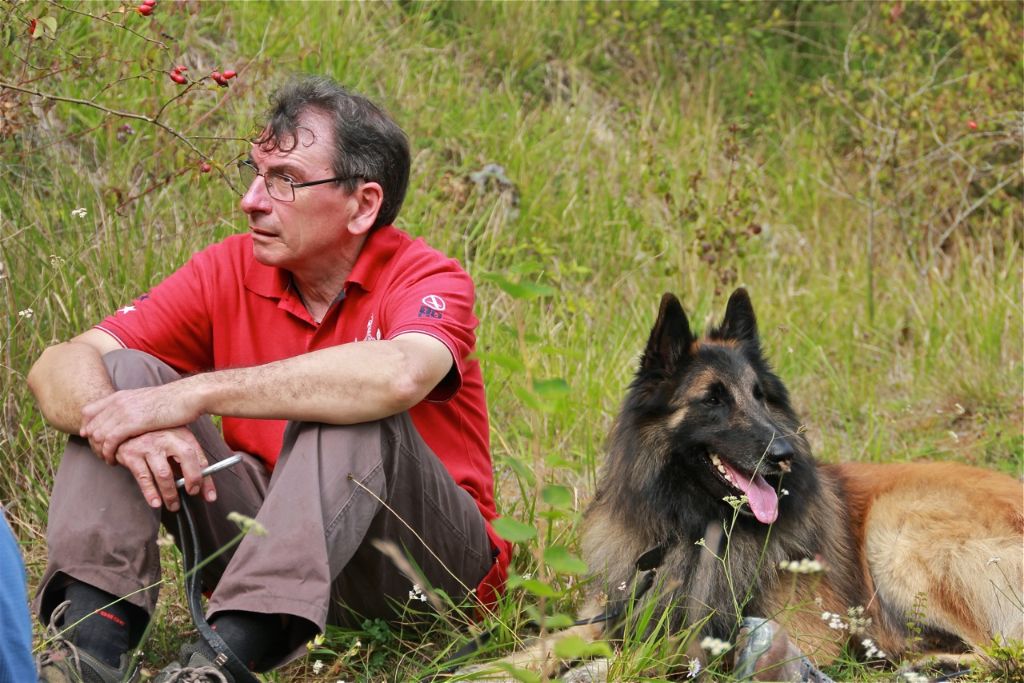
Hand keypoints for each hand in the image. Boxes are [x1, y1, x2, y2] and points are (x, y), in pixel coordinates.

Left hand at [80, 381, 202, 461]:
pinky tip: (114, 460)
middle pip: (91, 425)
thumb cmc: (173, 401)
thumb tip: (129, 415)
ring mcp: (123, 412)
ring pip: (98, 435)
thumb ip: (133, 406)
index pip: (89, 411)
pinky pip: (110, 441)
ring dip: (100, 451)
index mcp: (120, 396)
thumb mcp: (147, 400)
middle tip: (102, 455)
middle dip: (93, 444)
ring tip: (108, 460)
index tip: (93, 440)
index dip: (88, 427)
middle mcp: (118, 402)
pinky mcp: (131, 423)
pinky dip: (108, 453)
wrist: (186, 397)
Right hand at [113, 427, 216, 510]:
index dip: (206, 477)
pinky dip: (150, 492)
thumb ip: (188, 463)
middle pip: (186, 457)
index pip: (199, 456)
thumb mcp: (175, 442)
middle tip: (192, 493)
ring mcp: (148, 446)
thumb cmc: (154, 435)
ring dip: (170, 493)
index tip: (209, 496)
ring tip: (173, 505)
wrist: (124, 425)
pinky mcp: (131, 455)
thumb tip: (202, 490)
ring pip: (164, 473)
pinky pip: (143, 477)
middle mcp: (167, 438)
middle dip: (193, 478)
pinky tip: (155, 502)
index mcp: (181, 434)